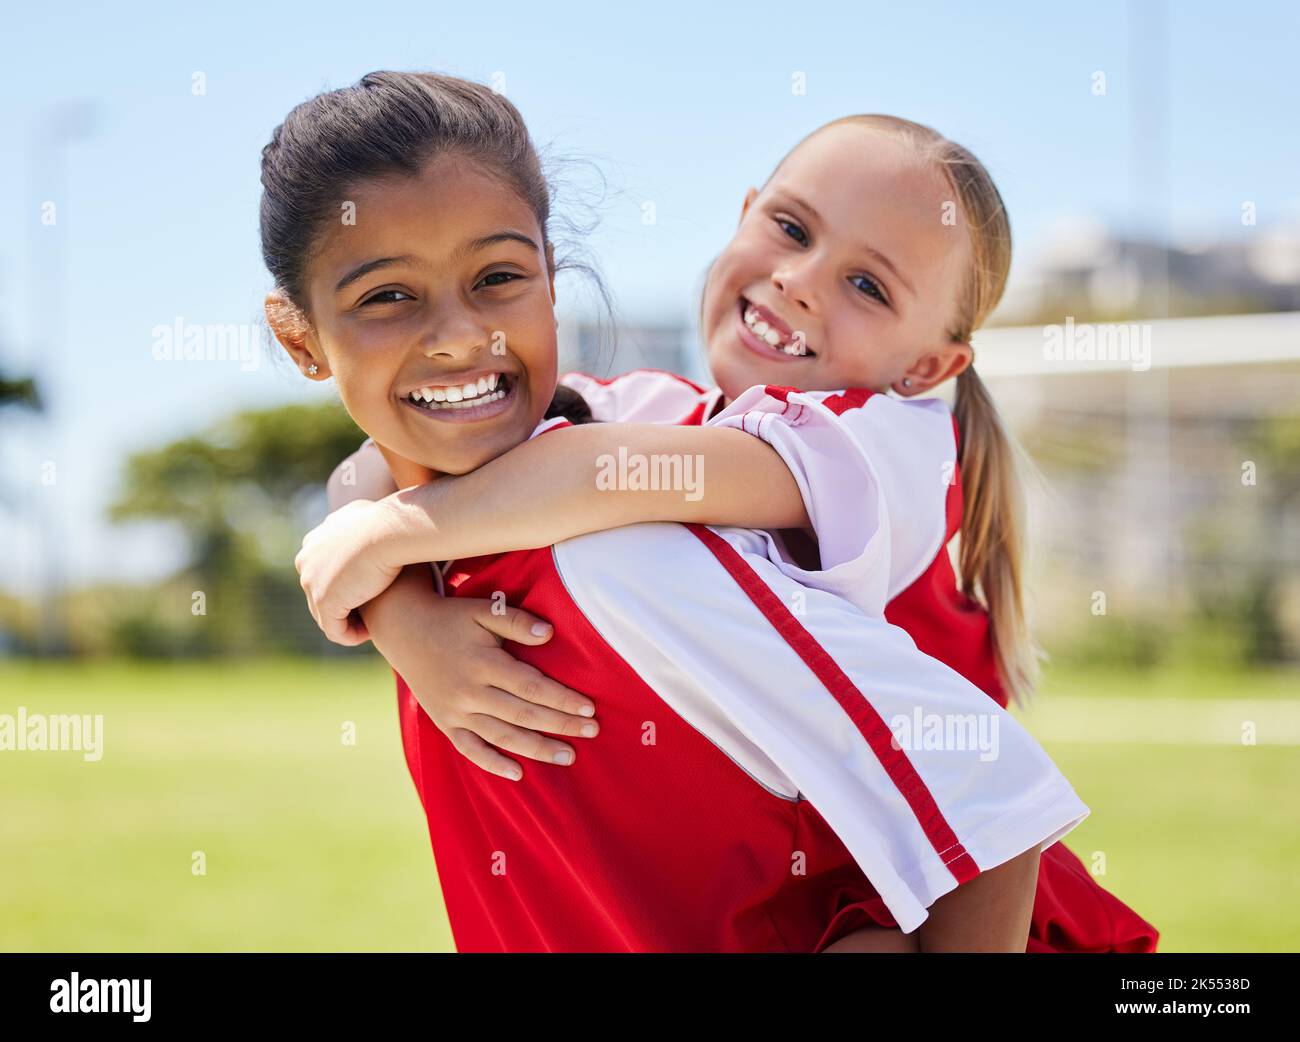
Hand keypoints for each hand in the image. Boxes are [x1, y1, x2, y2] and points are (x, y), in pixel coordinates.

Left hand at [295, 498, 404, 644]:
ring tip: (372, 625)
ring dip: (348, 622)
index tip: (371, 591)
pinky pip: (335, 629)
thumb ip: (361, 524)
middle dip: (345, 605)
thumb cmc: (388, 522)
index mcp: (314, 542)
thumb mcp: (369, 515)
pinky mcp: (324, 601)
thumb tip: (370, 523)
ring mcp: (311, 582)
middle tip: (371, 613)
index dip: (347, 585)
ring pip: (326, 615)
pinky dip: (351, 635)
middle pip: (321, 594)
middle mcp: (306, 561)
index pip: (324, 572)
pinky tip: (370, 632)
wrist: (387, 529)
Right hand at [377, 592, 599, 780]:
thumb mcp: (484, 610)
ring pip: (502, 736)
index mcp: (483, 663)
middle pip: (523, 715)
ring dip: (537, 749)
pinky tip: (518, 773)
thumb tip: (549, 634)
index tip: (589, 708)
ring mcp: (455, 711)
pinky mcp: (445, 723)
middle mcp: (469, 692)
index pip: (531, 686)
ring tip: (568, 756)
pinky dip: (493, 764)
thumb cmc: (452, 618)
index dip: (562, 699)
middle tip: (592, 732)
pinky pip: (470, 749)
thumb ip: (516, 622)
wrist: (404, 630)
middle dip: (560, 725)